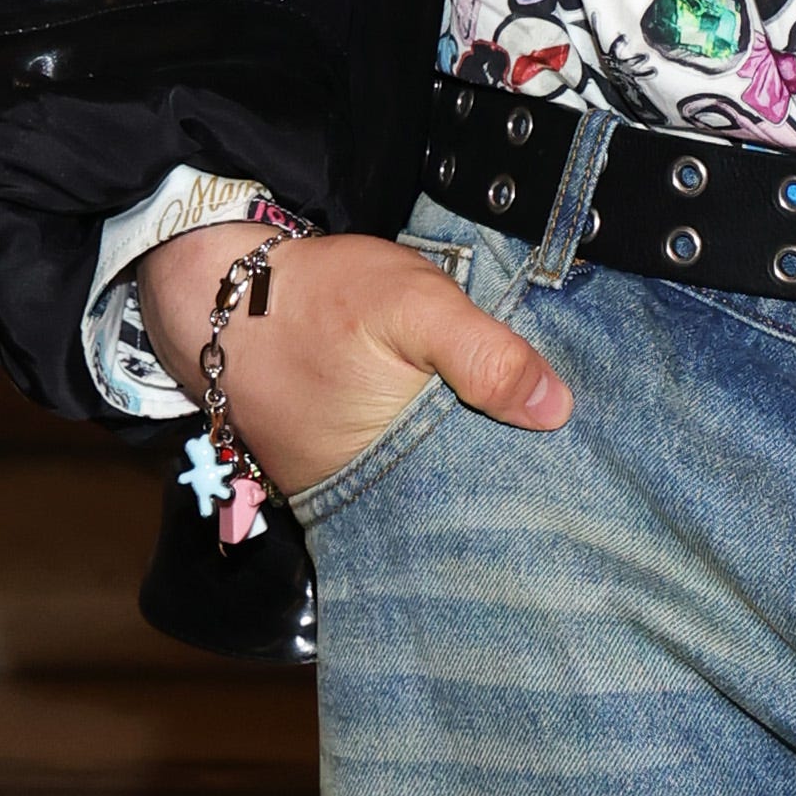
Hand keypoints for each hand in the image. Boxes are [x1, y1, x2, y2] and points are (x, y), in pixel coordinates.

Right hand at [135, 221, 569, 497]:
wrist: (219, 290)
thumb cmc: (319, 296)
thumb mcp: (414, 305)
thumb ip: (484, 354)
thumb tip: (557, 409)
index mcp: (397, 473)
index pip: (487, 505)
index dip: (533, 483)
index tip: (575, 464)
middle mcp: (367, 499)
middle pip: (460, 503)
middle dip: (504, 479)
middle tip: (559, 452)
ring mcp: (343, 489)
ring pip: (426, 488)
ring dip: (463, 467)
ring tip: (517, 439)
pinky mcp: (326, 472)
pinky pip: (390, 474)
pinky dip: (423, 455)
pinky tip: (457, 429)